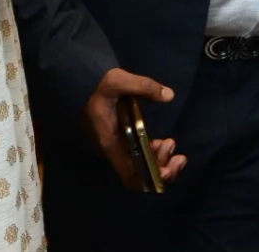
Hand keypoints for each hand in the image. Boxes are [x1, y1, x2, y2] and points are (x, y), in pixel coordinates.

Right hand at [82, 68, 186, 191]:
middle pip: (140, 175)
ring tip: (171, 143)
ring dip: (160, 160)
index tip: (167, 168)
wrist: (80, 79)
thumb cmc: (96, 84)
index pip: (130, 176)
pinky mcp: (122, 138)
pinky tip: (163, 141)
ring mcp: (118, 145)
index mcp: (111, 143)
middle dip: (162, 169)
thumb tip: (168, 95)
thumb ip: (144, 86)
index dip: (150, 179)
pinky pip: (139, 155)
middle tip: (178, 155)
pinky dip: (154, 153)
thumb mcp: (118, 80)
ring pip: (141, 165)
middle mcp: (114, 149)